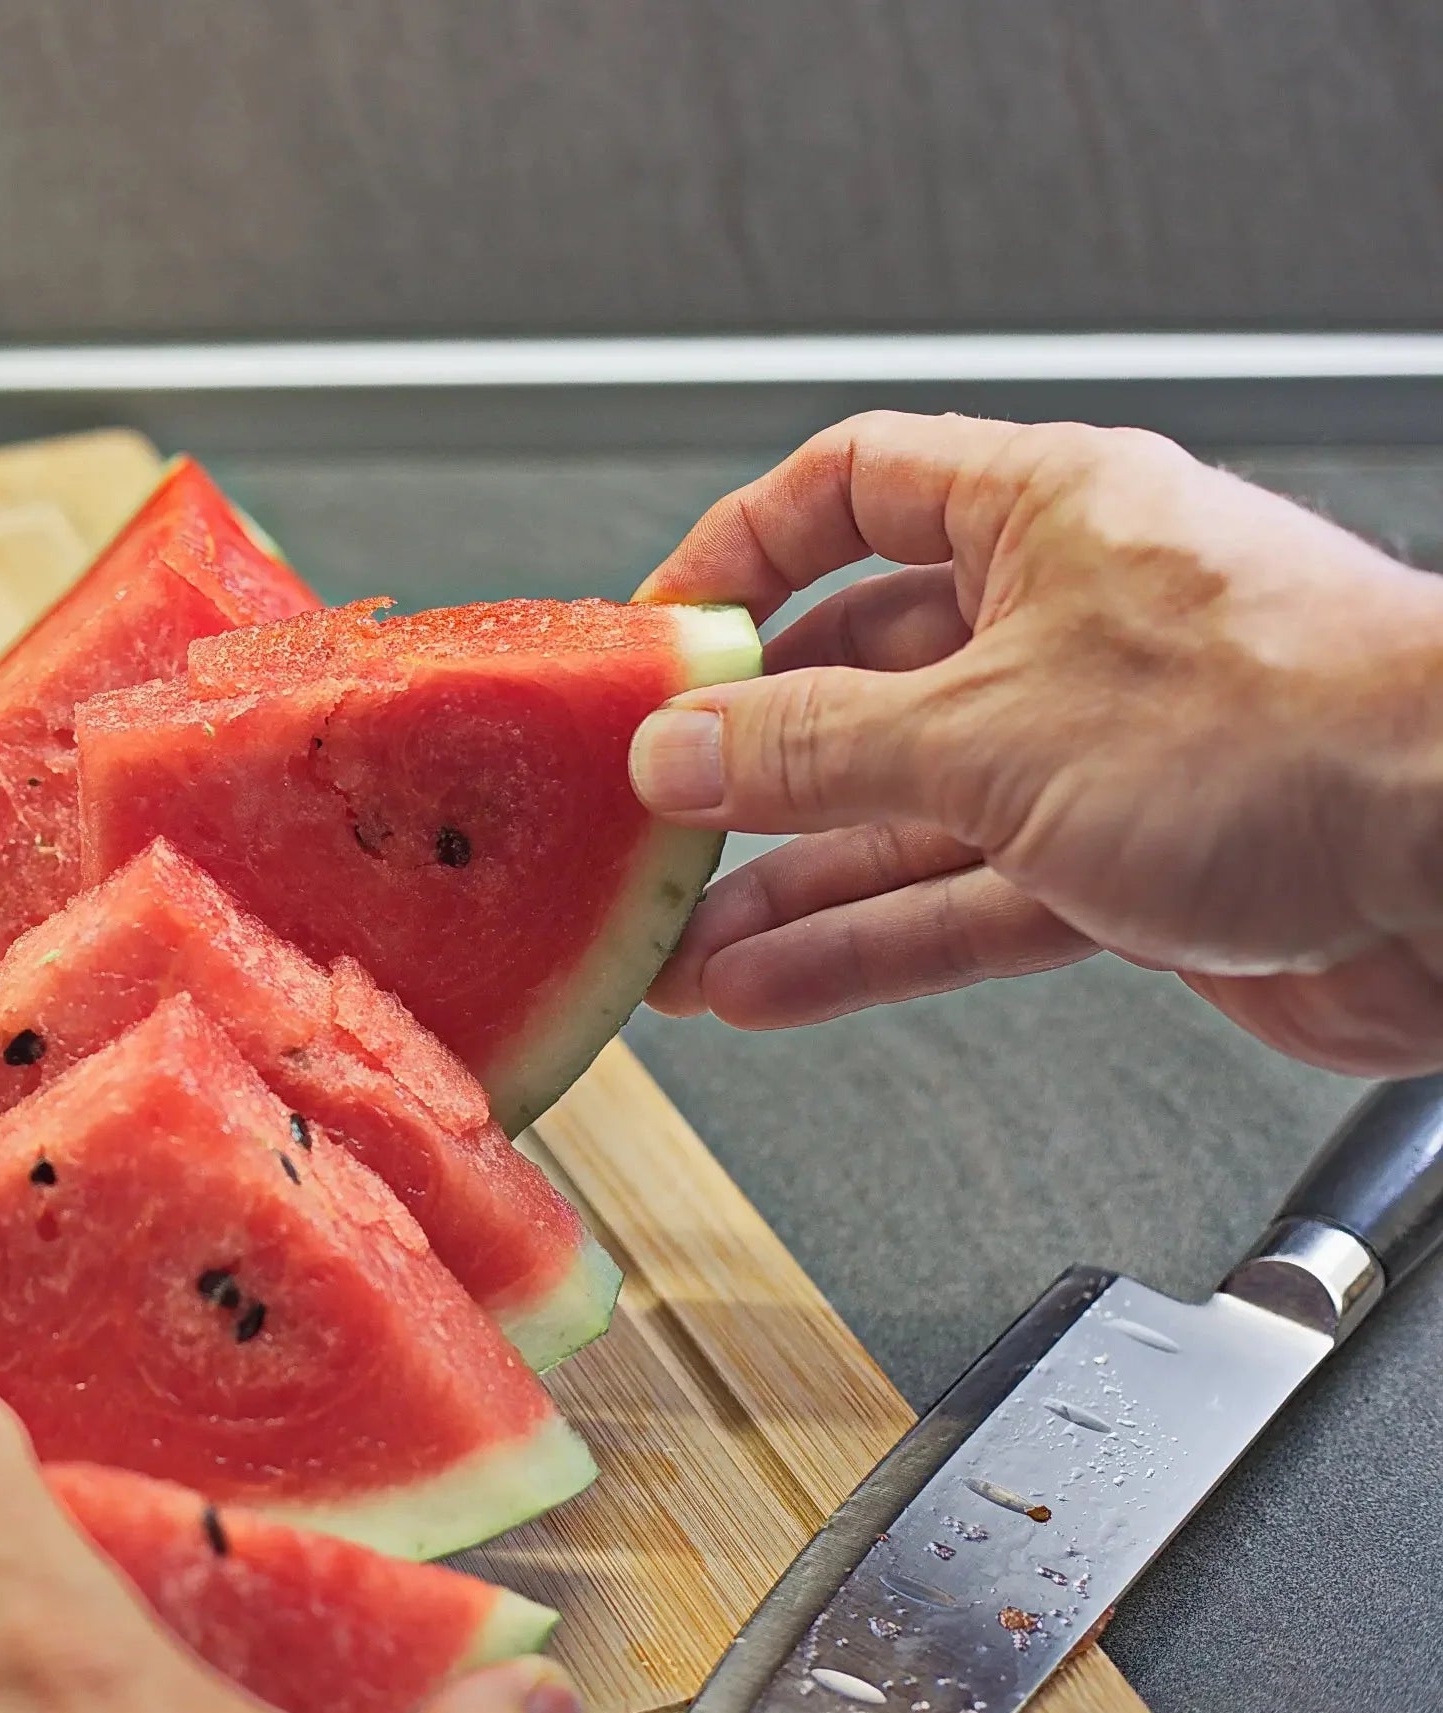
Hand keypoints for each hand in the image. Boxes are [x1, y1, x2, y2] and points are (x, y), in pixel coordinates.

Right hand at [627, 411, 1442, 1075]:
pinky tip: (778, 982)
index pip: (850, 489)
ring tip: (680, 934)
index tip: (654, 634)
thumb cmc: (1303, 732)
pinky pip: (965, 896)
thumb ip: (813, 747)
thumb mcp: (989, 730)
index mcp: (1047, 516)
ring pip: (904, 806)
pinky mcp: (1135, 865)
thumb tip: (684, 746)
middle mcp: (1072, 620)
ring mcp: (1103, 747)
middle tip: (650, 810)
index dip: (738, 554)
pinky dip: (871, 940)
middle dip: (747, 755)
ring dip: (789, 877)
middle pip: (863, 670)